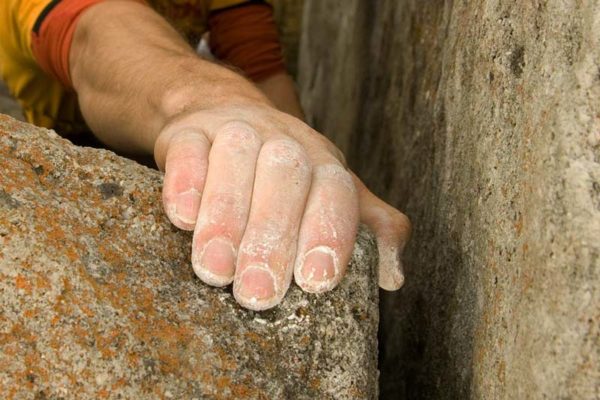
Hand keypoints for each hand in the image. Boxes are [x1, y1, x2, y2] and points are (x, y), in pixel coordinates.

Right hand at [154, 103, 410, 310]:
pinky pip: (189, 150)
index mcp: (324, 163)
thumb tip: (393, 276)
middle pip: (286, 180)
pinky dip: (185, 183)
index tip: (316, 281)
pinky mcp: (191, 132)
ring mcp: (236, 132)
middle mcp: (284, 142)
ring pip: (236, 164)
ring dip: (225, 219)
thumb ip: (367, 229)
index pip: (336, 194)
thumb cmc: (283, 175)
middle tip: (258, 292)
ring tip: (216, 271)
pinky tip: (181, 218)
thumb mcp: (330, 195)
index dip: (329, 234)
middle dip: (272, 238)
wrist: (225, 117)